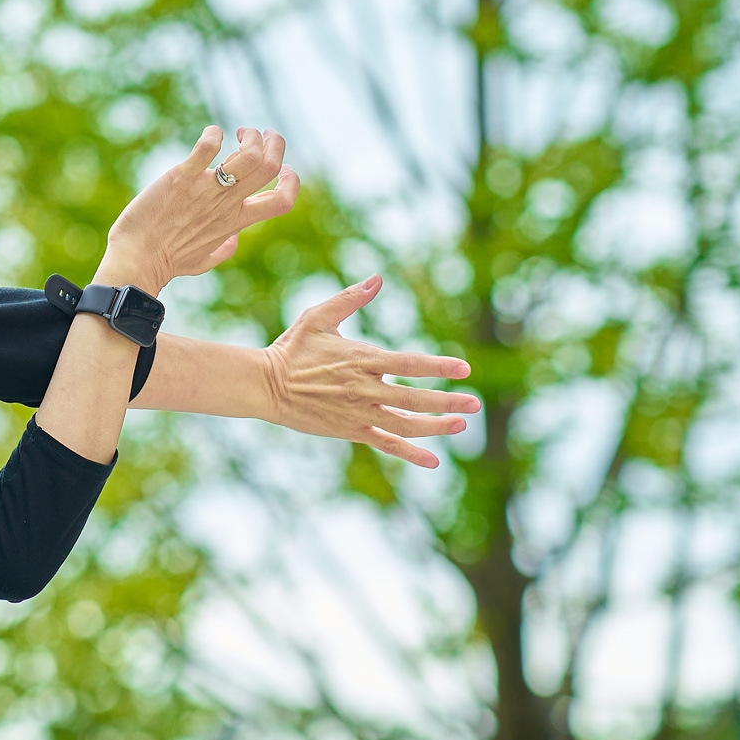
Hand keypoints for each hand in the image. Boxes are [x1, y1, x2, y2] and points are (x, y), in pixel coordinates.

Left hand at [97, 125, 299, 292]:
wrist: (137, 258)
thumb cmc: (167, 261)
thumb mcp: (204, 261)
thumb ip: (225, 249)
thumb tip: (235, 238)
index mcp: (236, 221)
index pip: (282, 201)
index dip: (292, 181)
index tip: (284, 168)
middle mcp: (227, 203)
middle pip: (270, 167)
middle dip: (273, 143)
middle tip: (257, 136)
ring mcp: (206, 189)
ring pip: (249, 156)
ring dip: (250, 137)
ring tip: (238, 132)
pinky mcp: (182, 178)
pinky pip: (206, 149)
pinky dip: (214, 135)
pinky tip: (210, 134)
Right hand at [260, 275, 480, 468]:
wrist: (264, 385)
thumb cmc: (291, 349)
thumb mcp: (317, 318)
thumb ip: (350, 299)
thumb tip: (377, 279)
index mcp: (361, 359)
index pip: (408, 364)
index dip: (437, 367)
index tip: (463, 368)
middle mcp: (364, 388)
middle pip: (414, 398)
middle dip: (447, 401)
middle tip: (475, 403)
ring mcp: (358, 413)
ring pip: (405, 424)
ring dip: (435, 426)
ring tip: (460, 424)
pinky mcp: (350, 431)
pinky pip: (385, 444)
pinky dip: (410, 453)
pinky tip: (433, 460)